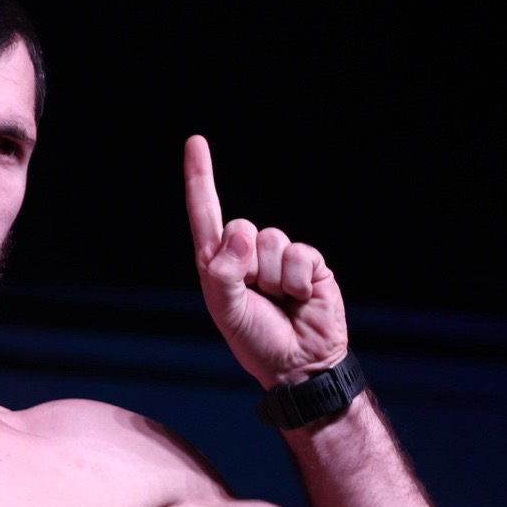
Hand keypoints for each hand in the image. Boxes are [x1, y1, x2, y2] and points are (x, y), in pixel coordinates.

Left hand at [184, 135, 349, 388]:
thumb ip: (223, 273)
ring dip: (274, 276)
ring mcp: (280, 257)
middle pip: (241, 226)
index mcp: (219, 264)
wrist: (299, 364)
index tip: (195, 142)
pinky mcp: (310, 263)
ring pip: (271, 240)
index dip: (201, 177)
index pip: (207, 214)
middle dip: (246, 262)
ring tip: (280, 300)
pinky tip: (301, 299)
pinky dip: (297, 279)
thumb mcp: (226, 311)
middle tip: (257, 295)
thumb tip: (241, 233)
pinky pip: (300, 254)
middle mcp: (247, 254)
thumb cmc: (256, 341)